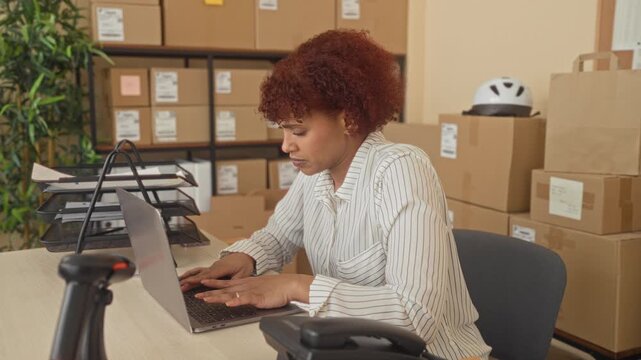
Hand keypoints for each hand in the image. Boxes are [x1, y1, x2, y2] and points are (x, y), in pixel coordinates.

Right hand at [178, 252, 254, 291]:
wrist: (244, 254)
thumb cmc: (244, 264)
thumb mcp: (243, 273)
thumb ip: (235, 281)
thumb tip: (230, 288)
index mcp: (222, 268)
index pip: (208, 275)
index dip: (199, 279)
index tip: (191, 282)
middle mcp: (215, 267)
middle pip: (199, 274)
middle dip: (189, 280)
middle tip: (180, 286)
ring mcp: (212, 267)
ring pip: (197, 272)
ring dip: (187, 277)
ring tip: (178, 282)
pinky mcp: (211, 268)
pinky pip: (199, 271)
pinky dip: (190, 274)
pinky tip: (184, 278)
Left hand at [194, 274, 313, 308]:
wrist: (289, 284)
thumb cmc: (276, 287)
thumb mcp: (258, 287)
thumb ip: (247, 291)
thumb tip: (239, 295)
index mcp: (245, 283)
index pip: (225, 284)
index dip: (213, 284)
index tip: (202, 283)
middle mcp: (245, 286)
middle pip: (224, 290)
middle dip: (210, 293)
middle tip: (197, 295)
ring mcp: (251, 291)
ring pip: (231, 294)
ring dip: (218, 297)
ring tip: (207, 299)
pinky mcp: (258, 297)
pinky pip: (246, 299)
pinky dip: (237, 301)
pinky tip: (230, 303)